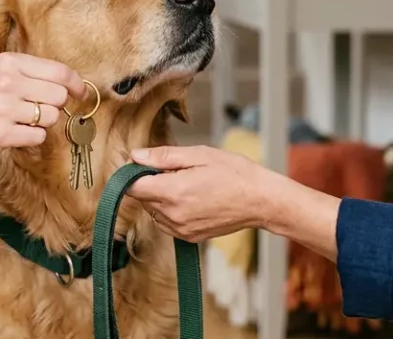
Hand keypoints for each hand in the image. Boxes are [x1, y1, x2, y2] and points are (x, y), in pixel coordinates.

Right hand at [0, 52, 87, 156]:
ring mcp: (4, 108)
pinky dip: (31, 137)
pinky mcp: (1, 134)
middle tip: (40, 109)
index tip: (80, 92)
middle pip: (59, 96)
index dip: (76, 84)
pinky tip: (14, 132)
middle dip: (55, 105)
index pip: (58, 71)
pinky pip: (38, 136)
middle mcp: (7, 82)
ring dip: (41, 122)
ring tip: (20, 120)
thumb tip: (66, 82)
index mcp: (8, 62)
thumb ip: (27, 73)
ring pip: (51, 117)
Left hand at [126, 145, 281, 241]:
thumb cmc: (235, 174)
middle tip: (175, 172)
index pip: (132, 188)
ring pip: (153, 212)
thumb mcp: (199, 155)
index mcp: (173, 192)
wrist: (261, 201)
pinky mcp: (189, 238)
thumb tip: (135, 156)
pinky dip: (171, 211)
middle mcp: (173, 215)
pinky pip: (166, 223)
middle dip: (150, 183)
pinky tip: (191, 200)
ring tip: (187, 186)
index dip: (133, 174)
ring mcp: (180, 229)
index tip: (143, 165)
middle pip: (142, 199)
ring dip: (161, 198)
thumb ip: (163, 157)